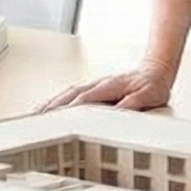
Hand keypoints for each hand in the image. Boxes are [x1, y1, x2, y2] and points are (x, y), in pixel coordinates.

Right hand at [39, 60, 175, 111]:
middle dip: (53, 107)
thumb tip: (118, 112)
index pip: (86, 98)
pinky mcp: (93, 91)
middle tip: (36, 120)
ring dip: (51, 104)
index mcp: (110, 86)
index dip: (71, 109)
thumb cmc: (152, 85)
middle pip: (70, 95)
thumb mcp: (149, 96)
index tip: (58, 120)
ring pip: (67, 94)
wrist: (156, 70)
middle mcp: (98, 84)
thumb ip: (134, 104)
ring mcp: (94, 86)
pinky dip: (57, 102)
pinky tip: (48, 109)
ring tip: (35, 116)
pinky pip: (71, 96)